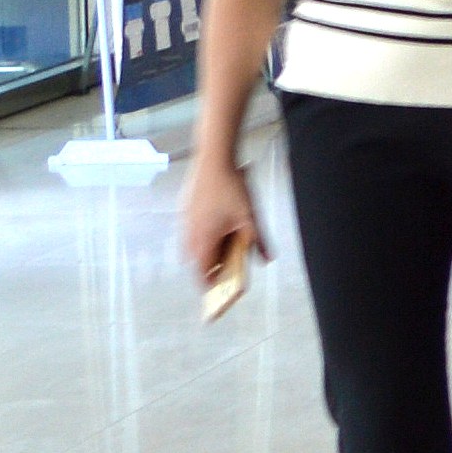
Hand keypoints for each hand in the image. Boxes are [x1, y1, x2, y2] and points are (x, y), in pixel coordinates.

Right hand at [177, 158, 263, 295]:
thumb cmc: (231, 189)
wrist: (213, 160)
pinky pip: (191, 233)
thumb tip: (266, 259)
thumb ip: (258, 240)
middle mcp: (189, 234)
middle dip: (211, 269)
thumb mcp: (250, 216)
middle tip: (226, 272)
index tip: (219, 293)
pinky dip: (203, 239)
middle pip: (197, 262)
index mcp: (204, 240)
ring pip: (192, 247)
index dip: (210, 285)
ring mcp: (185, 222)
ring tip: (224, 253)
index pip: (202, 273)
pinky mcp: (185, 212)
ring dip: (206, 253)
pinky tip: (217, 232)